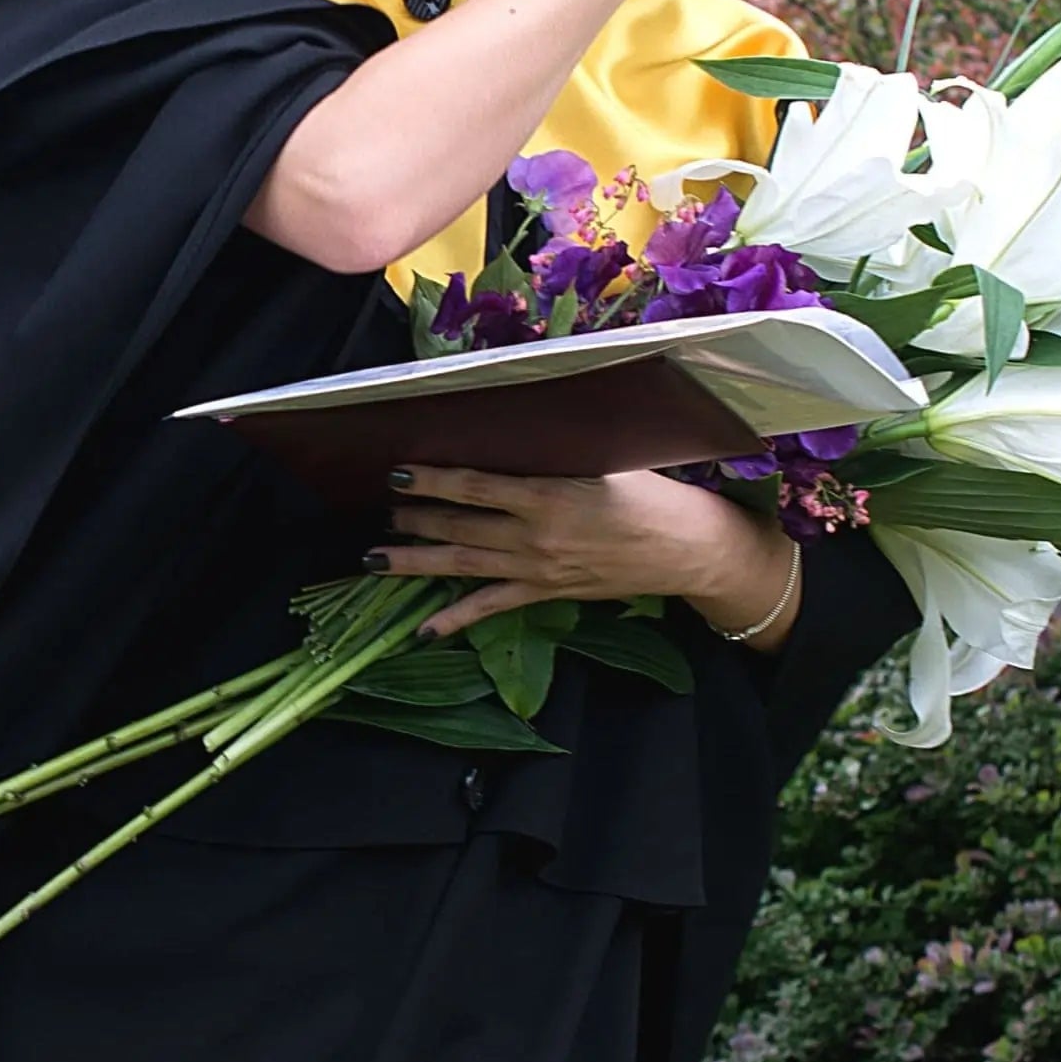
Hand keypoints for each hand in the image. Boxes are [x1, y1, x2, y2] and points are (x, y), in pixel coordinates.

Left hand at [368, 465, 803, 651]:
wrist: (685, 549)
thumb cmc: (649, 493)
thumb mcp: (603, 460)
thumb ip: (555, 454)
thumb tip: (509, 433)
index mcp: (548, 495)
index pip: (475, 487)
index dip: (433, 480)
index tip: (399, 472)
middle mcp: (535, 536)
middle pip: (460, 528)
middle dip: (415, 520)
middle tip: (381, 512)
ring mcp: (537, 570)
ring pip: (464, 567)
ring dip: (417, 563)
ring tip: (375, 560)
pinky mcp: (546, 593)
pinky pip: (492, 608)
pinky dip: (455, 620)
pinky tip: (423, 628)